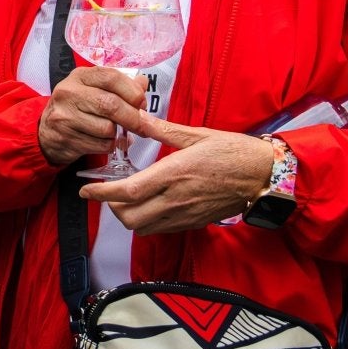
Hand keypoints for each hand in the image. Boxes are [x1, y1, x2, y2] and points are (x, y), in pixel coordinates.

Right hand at [37, 66, 149, 166]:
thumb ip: (119, 86)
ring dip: (117, 134)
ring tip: (112, 132)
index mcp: (80, 76)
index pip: (111, 77)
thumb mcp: (94, 90)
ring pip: (107, 128)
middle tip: (144, 126)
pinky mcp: (65, 138)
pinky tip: (102, 141)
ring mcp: (64, 116)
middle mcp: (69, 92)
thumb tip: (143, 83)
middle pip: (110, 105)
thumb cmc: (77, 108)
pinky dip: (108, 146)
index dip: (132, 91)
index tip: (142, 103)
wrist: (46, 132)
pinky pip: (100, 145)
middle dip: (133, 118)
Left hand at [80, 115, 275, 233]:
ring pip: (142, 228)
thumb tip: (137, 117)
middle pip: (128, 217)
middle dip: (110, 207)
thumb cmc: (232, 151)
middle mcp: (175, 199)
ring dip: (127, 217)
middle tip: (107, 192)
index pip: (127, 192)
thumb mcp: (196, 135)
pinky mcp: (192, 223)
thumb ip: (162, 130)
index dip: (101, 194)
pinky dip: (146, 222)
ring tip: (126, 199)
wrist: (262, 176)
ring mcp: (184, 215)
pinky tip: (148, 205)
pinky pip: (160, 230)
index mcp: (173, 173)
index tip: (85, 190)